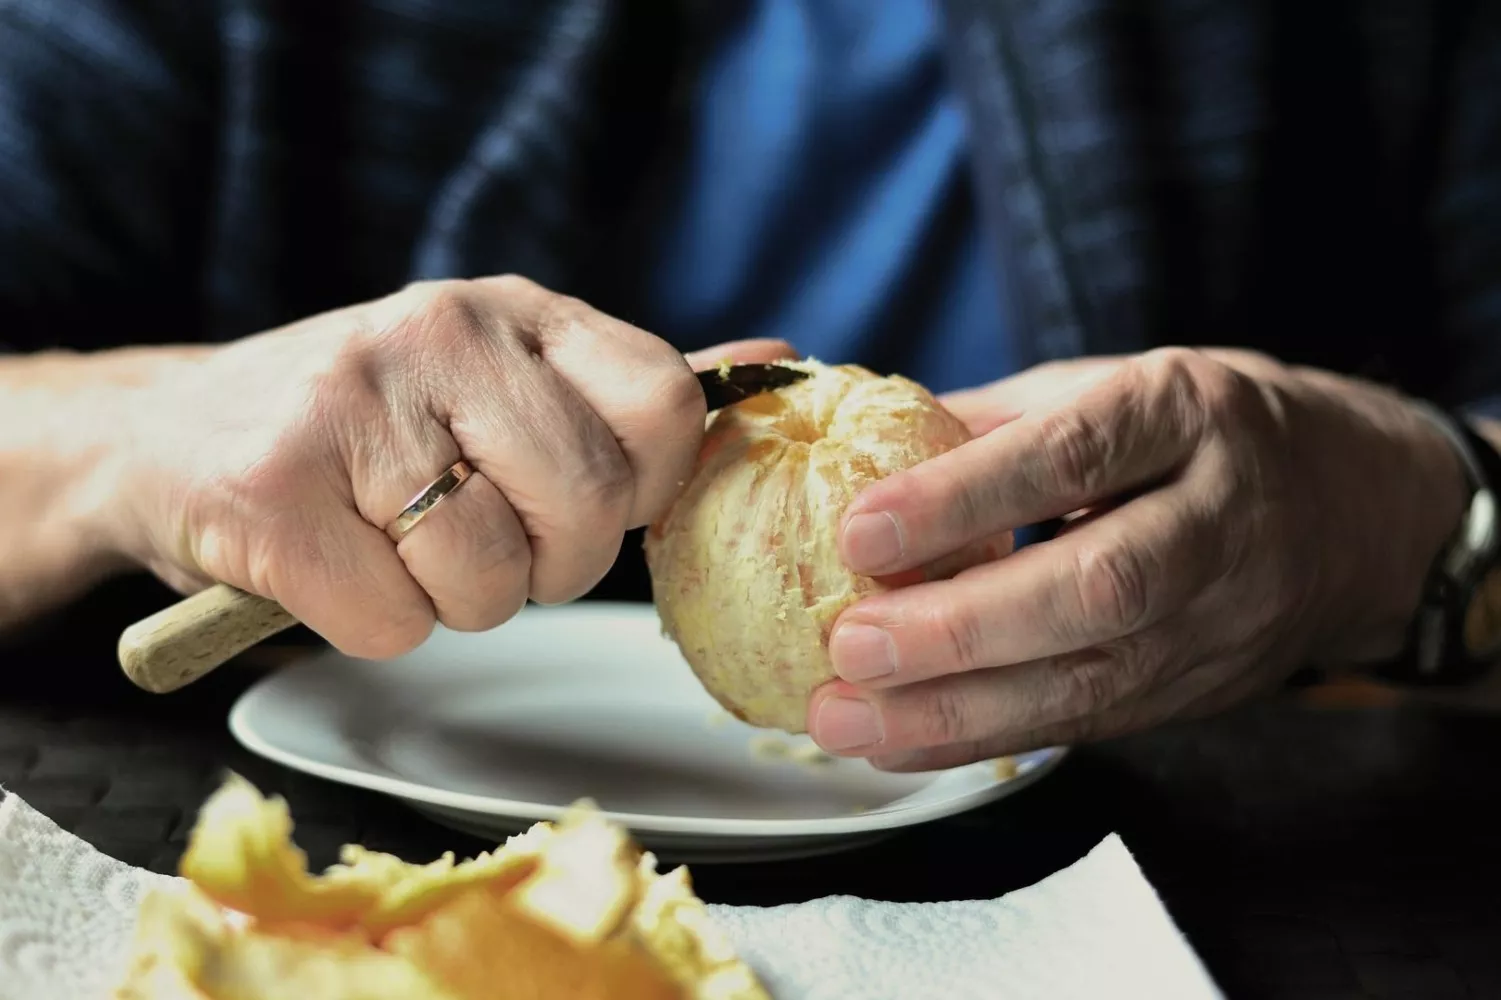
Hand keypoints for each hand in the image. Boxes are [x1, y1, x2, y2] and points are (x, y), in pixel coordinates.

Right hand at [106, 275, 791, 656]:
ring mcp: (346, 402)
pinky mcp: (269, 490)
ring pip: (488, 582)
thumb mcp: (502, 382)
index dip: (635, 488)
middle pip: (585, 507)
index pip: (666, 405)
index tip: (569, 499)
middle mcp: (437, 330)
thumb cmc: (365, 428)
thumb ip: (633, 391)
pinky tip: (331, 564)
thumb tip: (782, 363)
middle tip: (478, 539)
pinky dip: (371, 624)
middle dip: (544, 564)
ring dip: (451, 601)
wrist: (168, 437)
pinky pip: (393, 624)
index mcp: (514, 310)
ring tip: (392, 543)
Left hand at [807, 348, 1468, 768]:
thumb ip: (999, 420)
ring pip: (1095, 679)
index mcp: (1188, 412)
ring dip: (958, 713)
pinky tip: (902, 743)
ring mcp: (1223, 617)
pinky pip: (1091, 724)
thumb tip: (860, 449)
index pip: (1072, 455)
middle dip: (963, 628)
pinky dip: (988, 739)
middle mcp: (1219, 517)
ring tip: (849, 720)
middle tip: (850, 644)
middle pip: (1096, 587)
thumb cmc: (1206, 433)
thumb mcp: (1121, 384)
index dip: (962, 498)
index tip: (860, 531)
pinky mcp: (1204, 689)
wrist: (1361, 510)